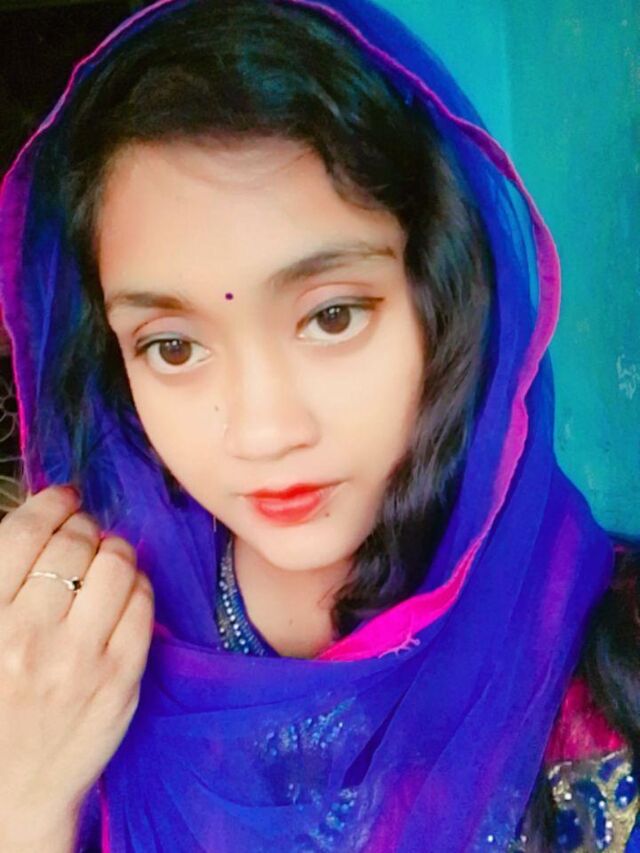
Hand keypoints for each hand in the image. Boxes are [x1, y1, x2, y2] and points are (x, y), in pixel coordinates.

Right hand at [0, 484, 153, 840]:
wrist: (13, 791)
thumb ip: (4, 582)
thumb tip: (40, 519)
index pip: (23, 535)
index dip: (49, 503)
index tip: (62, 497)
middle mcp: (31, 635)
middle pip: (74, 543)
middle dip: (82, 526)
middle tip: (83, 533)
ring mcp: (81, 658)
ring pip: (115, 565)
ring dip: (115, 549)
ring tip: (108, 556)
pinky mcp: (121, 678)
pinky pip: (142, 604)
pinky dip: (138, 585)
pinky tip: (126, 590)